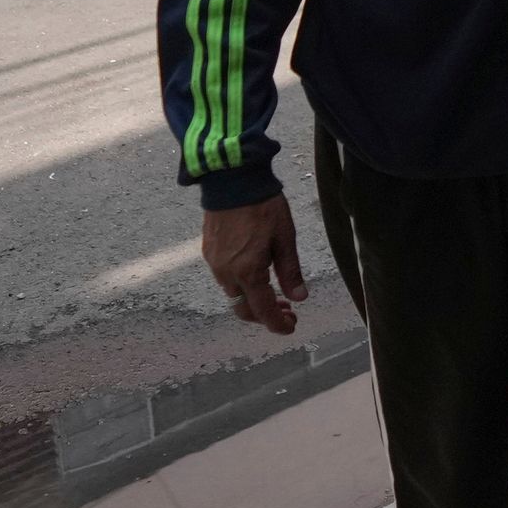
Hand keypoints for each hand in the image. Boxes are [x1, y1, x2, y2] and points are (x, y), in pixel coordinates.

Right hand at [202, 194, 304, 335]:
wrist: (231, 180)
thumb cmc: (263, 205)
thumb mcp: (285, 237)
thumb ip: (290, 271)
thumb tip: (299, 297)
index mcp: (247, 271)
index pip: (262, 309)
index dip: (277, 324)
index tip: (290, 327)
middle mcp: (226, 273)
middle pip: (243, 308)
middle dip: (265, 315)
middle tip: (287, 311)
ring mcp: (214, 263)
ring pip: (233, 294)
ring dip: (252, 299)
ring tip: (274, 293)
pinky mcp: (208, 252)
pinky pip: (225, 278)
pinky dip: (241, 284)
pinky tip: (256, 274)